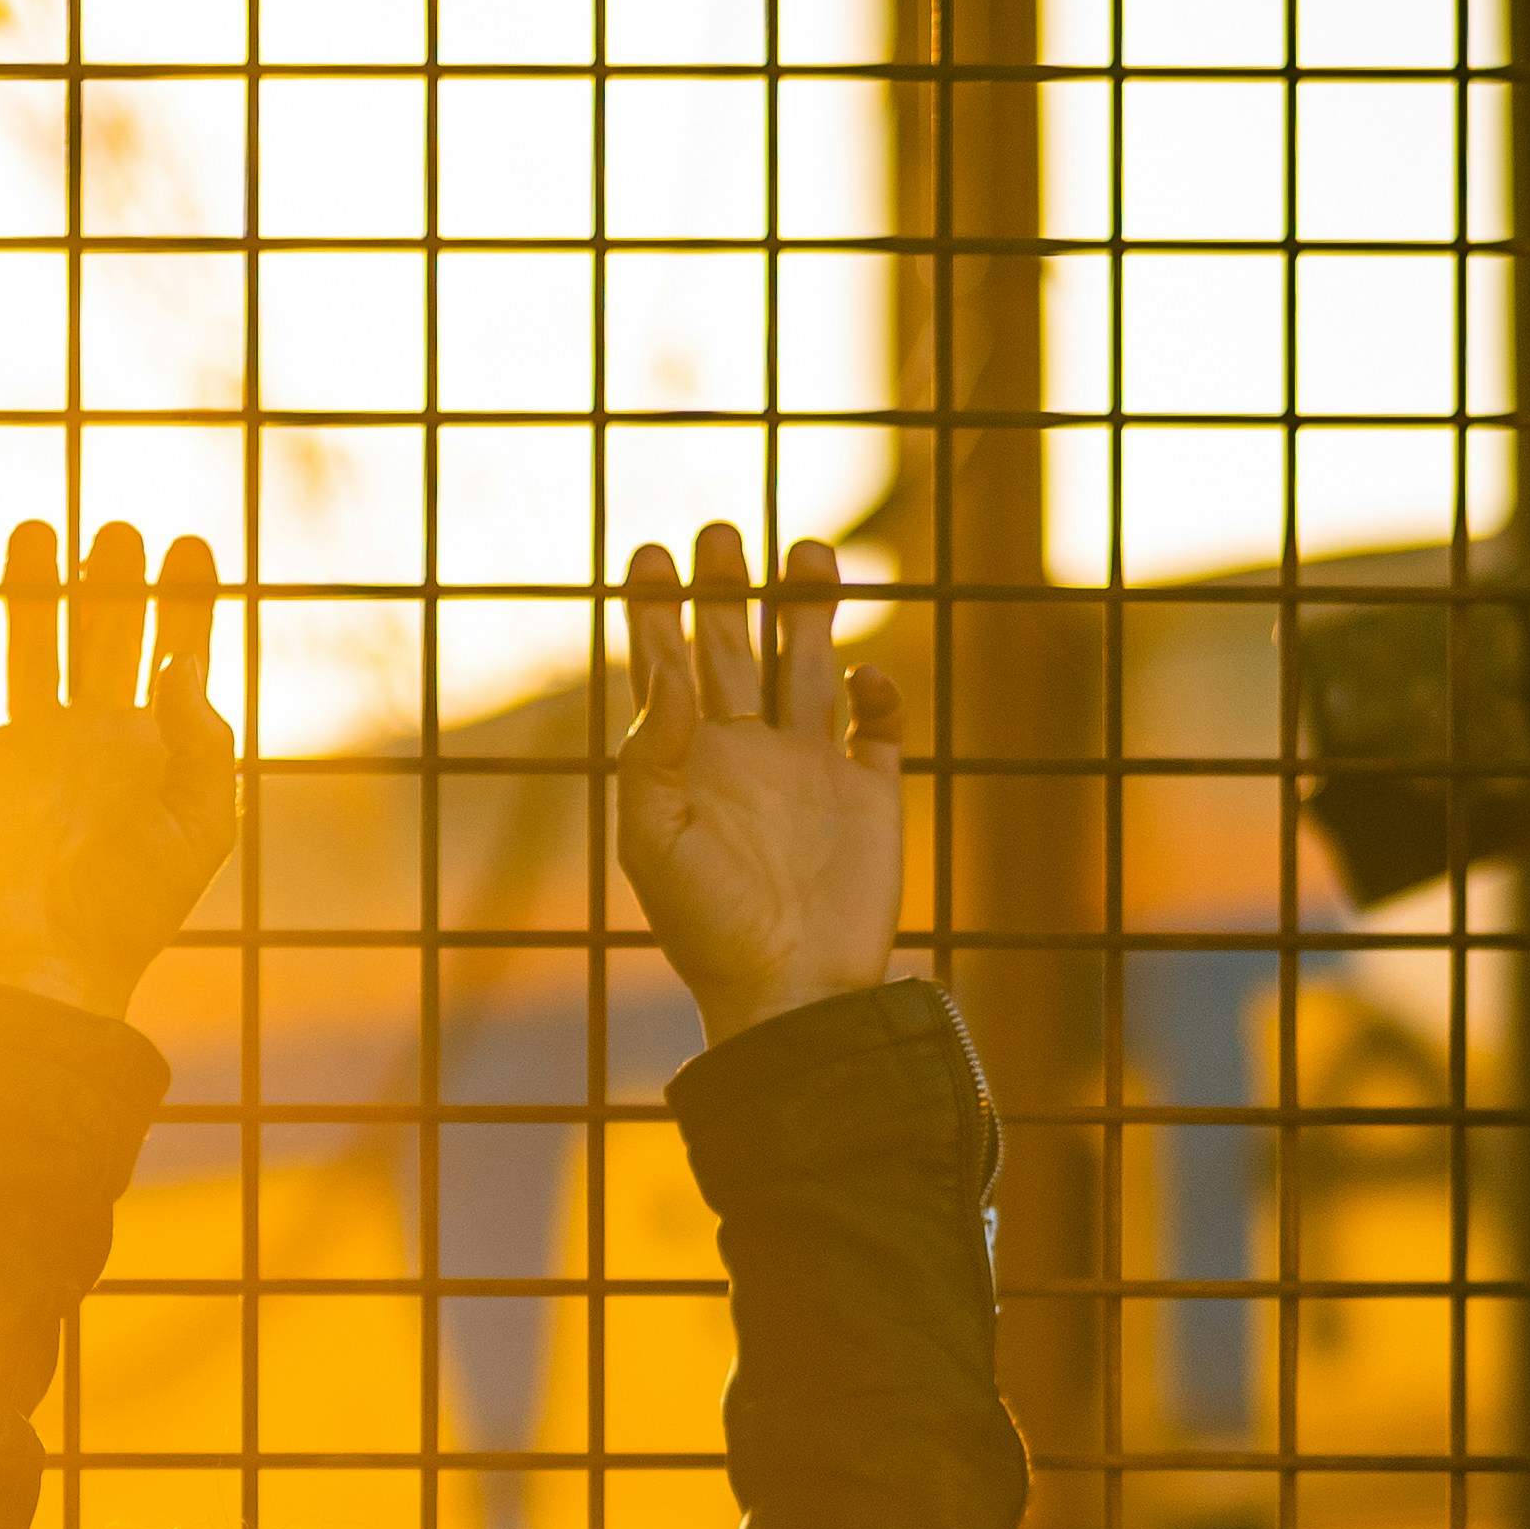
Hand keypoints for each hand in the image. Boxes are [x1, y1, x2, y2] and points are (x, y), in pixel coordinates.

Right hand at [0, 516, 239, 1022]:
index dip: (185, 600)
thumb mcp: (200, 827)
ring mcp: (29, 746)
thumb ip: (203, 743)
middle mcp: (92, 735)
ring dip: (32, 590)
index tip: (190, 547)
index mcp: (154, 747)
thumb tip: (183, 660)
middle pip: (102, 633)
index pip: (174, 652)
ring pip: (29, 646)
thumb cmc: (135, 908)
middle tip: (120, 535)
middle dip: (112, 580)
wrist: (53, 965)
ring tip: (39, 531)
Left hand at [615, 524, 905, 1044]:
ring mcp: (812, 770)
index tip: (651, 555)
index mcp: (690, 762)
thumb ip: (653, 752)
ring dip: (808, 609)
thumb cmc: (708, 927)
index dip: (657, 609)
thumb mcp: (656, 840)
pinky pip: (878, 725)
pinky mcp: (870, 794)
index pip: (667, 666)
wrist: (791, 994)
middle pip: (738, 646)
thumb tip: (672, 670)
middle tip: (722, 534)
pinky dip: (876, 692)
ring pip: (811, 665)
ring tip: (807, 552)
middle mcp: (749, 754)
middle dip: (729, 588)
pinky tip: (862, 677)